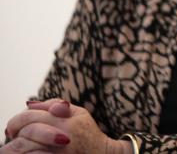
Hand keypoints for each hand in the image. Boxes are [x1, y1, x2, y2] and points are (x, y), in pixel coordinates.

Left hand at [4, 99, 129, 153]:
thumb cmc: (88, 133)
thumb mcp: (79, 113)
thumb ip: (56, 105)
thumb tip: (29, 103)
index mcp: (65, 122)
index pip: (31, 116)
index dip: (18, 119)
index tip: (15, 125)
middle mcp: (60, 138)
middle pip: (25, 132)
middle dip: (15, 132)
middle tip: (12, 134)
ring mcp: (56, 153)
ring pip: (23, 148)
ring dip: (16, 146)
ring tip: (15, 145)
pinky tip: (26, 152)